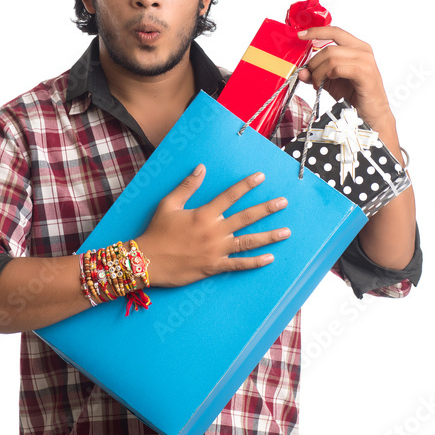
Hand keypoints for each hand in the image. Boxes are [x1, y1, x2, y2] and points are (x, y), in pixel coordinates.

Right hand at [136, 164, 290, 286]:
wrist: (148, 261)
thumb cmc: (156, 231)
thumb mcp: (168, 204)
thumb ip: (187, 186)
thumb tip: (201, 168)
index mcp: (204, 214)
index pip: (230, 195)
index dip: (246, 185)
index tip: (261, 177)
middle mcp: (214, 231)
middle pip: (246, 217)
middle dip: (267, 209)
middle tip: (283, 202)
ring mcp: (216, 250)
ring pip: (248, 241)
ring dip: (268, 236)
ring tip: (286, 232)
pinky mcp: (214, 266)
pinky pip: (238, 265)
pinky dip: (255, 262)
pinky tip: (270, 258)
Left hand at [296, 26, 394, 133]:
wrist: (372, 113)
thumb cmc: (355, 95)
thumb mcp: (330, 82)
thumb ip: (316, 74)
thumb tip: (301, 71)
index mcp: (356, 47)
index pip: (334, 31)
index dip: (316, 32)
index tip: (301, 35)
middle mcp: (362, 50)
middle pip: (329, 48)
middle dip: (314, 63)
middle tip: (311, 77)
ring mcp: (365, 61)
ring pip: (331, 58)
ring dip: (319, 72)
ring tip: (317, 84)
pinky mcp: (365, 73)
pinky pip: (339, 68)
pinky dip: (330, 75)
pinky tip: (329, 81)